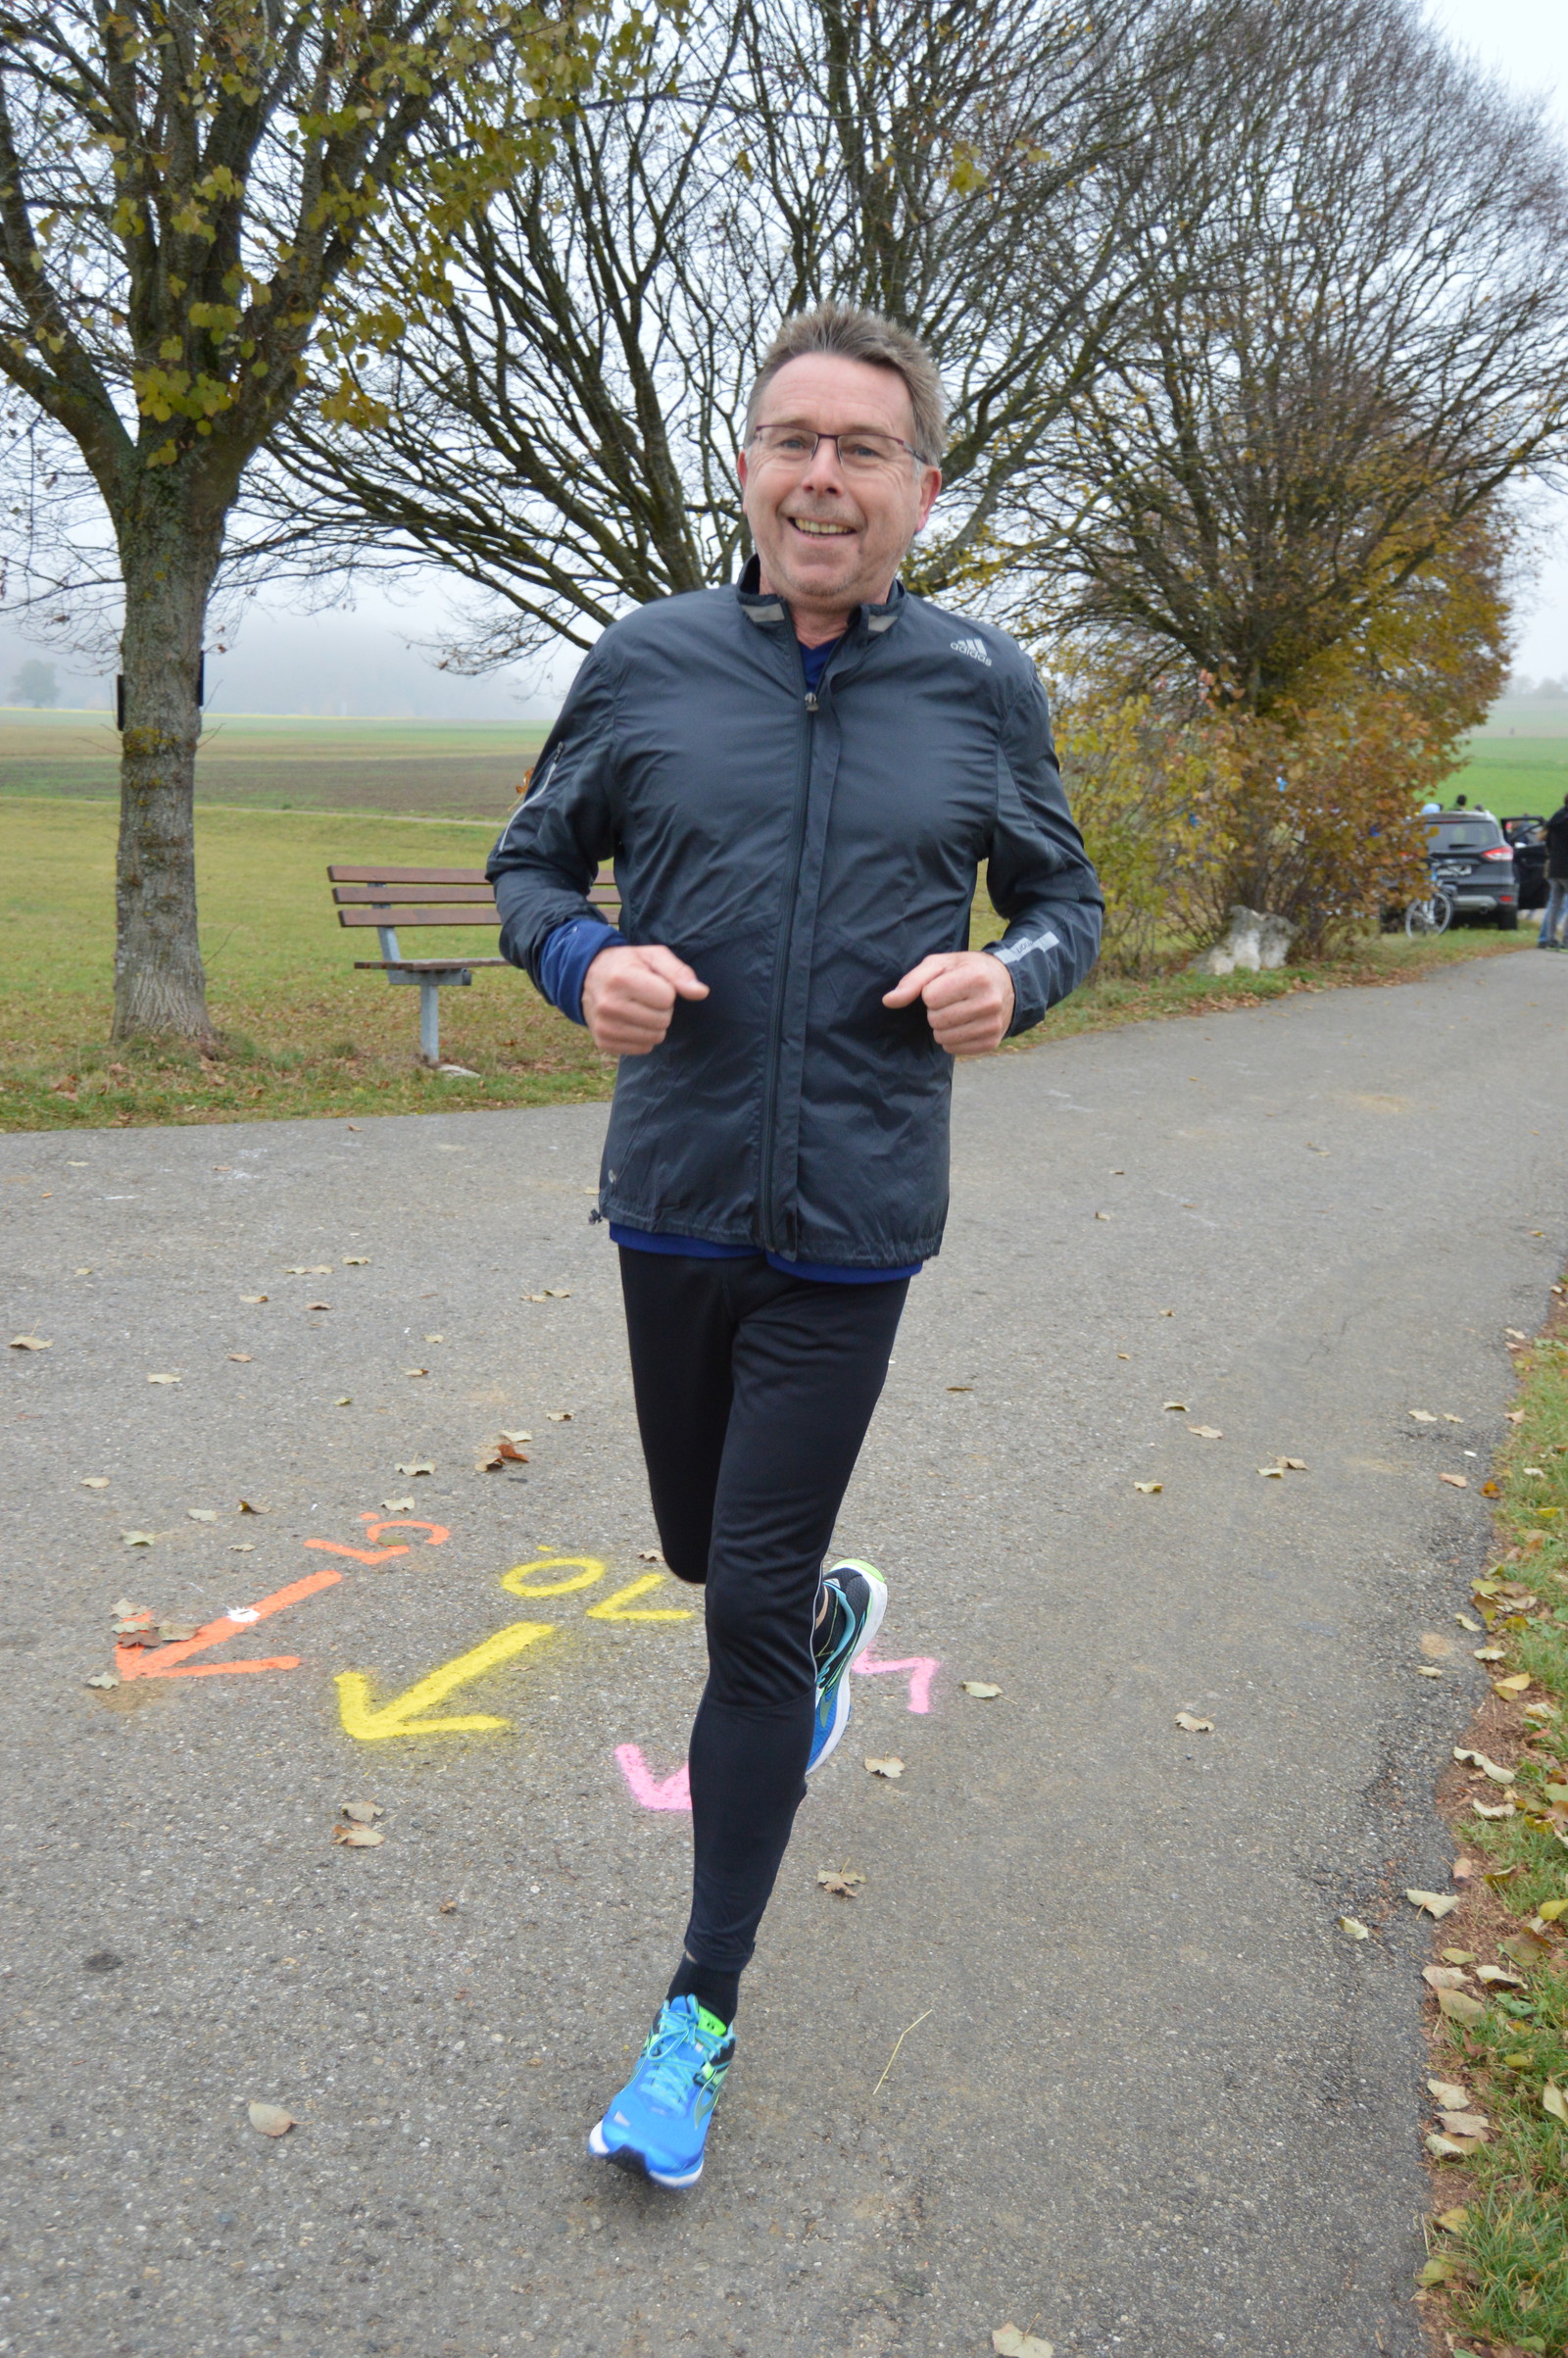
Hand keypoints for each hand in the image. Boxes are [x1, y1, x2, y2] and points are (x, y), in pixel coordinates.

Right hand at [581, 942, 707, 1054]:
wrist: (588, 976)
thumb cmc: (628, 964)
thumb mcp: (653, 957)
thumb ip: (679, 972)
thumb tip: (701, 992)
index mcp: (622, 979)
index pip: (667, 999)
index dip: (666, 991)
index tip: (652, 983)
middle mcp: (609, 1005)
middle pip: (663, 1021)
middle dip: (661, 1009)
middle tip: (645, 997)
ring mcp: (604, 1026)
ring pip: (654, 1038)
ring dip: (654, 1025)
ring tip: (638, 1008)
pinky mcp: (603, 1042)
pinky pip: (642, 1049)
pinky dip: (643, 1037)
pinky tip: (631, 1021)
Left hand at [883, 949, 1014, 1055]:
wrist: (1005, 982)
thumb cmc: (965, 970)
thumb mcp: (940, 964)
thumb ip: (912, 981)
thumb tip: (888, 1001)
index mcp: (976, 978)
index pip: (930, 997)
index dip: (930, 992)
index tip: (944, 986)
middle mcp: (989, 1003)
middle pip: (936, 1020)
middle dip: (935, 1011)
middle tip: (950, 1000)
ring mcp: (992, 1025)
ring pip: (943, 1037)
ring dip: (941, 1026)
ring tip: (956, 1011)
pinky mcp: (991, 1042)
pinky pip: (954, 1049)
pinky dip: (951, 1039)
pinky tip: (963, 1024)